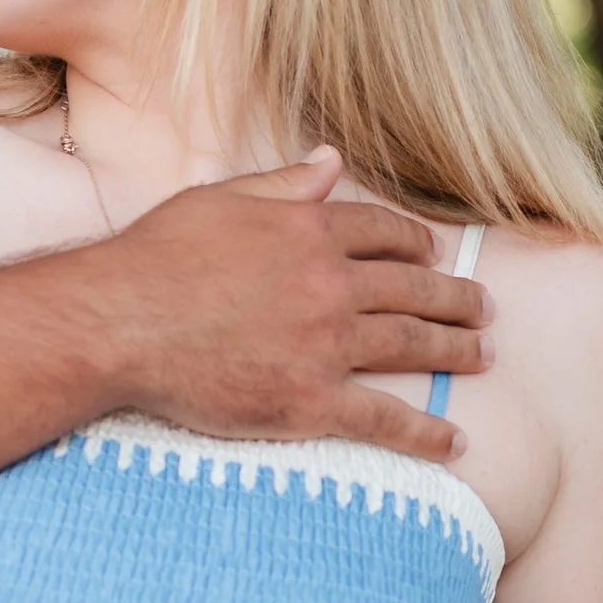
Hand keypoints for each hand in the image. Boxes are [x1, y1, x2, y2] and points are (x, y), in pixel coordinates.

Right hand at [102, 149, 491, 458]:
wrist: (117, 323)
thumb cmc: (155, 259)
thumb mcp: (220, 200)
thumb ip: (283, 184)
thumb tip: (331, 160)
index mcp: (310, 229)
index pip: (383, 232)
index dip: (416, 242)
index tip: (435, 253)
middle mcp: (330, 282)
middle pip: (413, 287)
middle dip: (457, 297)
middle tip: (485, 308)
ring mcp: (326, 343)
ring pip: (412, 344)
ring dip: (457, 349)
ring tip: (485, 354)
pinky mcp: (311, 400)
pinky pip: (384, 418)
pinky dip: (426, 433)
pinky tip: (455, 442)